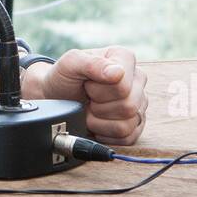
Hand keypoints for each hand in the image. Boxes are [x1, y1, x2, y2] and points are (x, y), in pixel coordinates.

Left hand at [29, 47, 146, 145]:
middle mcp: (137, 79)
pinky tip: (97, 122)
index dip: (98, 90)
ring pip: (128, 124)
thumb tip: (117, 73)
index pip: (122, 86)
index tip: (86, 84)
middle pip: (128, 106)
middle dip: (99, 107)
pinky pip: (128, 137)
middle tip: (88, 98)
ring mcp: (139, 102)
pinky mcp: (136, 124)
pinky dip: (106, 134)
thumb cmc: (64, 78)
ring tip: (91, 109)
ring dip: (100, 122)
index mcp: (124, 58)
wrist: (57, 98)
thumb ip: (92, 63)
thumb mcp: (70, 64)